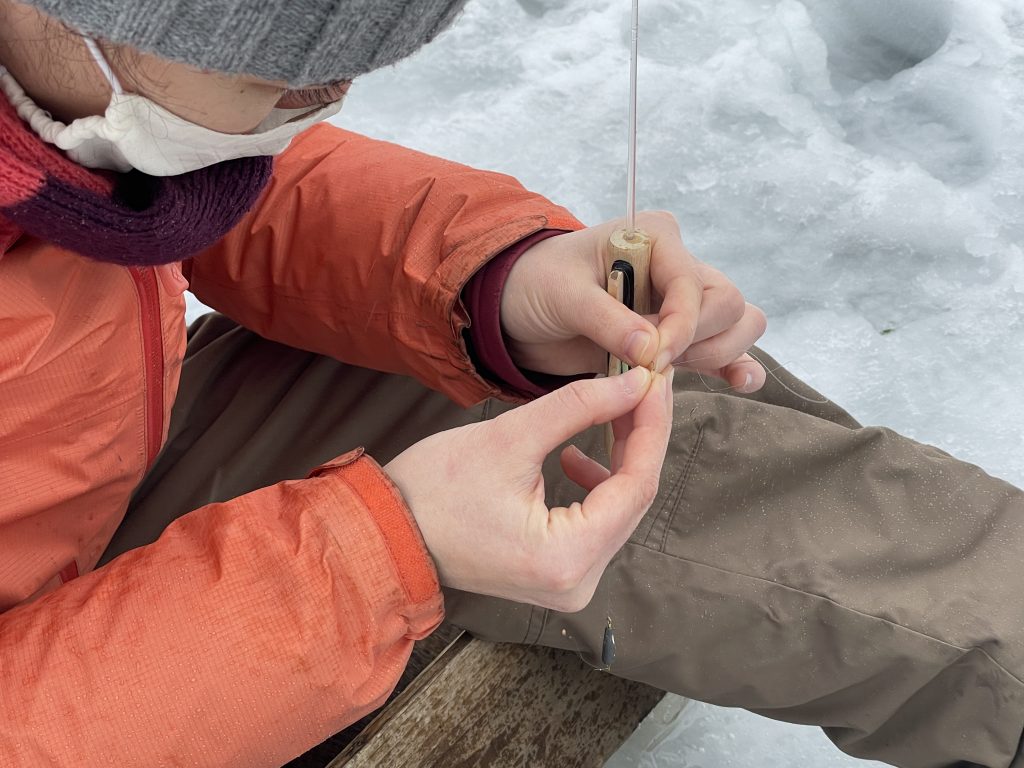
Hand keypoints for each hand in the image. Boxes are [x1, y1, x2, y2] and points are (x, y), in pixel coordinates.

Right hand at [385, 366, 672, 611]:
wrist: (386, 534)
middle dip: (640, 438)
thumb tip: (637, 383)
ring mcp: (568, 585)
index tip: (654, 380)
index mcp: (566, 557)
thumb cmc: (434, 489)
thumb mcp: (511, 438)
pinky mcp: (556, 576)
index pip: (636, 485)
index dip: (651, 427)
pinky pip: (596, 526)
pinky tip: (574, 459)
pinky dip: (595, 487)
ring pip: (618, 511)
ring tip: (611, 411)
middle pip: (633, 500)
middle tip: (640, 385)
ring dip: (619, 458)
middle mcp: (577, 582)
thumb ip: (580, 408)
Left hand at [501, 212, 766, 391]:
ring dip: (715, 355)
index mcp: (655, 238)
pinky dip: (735, 365)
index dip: (680, 325)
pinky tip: (739, 383)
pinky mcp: (679, 337)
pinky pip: (725, 348)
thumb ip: (606, 319)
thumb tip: (650, 350)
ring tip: (668, 373)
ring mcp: (683, 302)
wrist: (520, 307)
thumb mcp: (562, 295)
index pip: (692, 284)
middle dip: (699, 340)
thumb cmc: (539, 284)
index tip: (653, 357)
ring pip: (737, 324)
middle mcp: (678, 265)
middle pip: (727, 304)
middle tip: (653, 364)